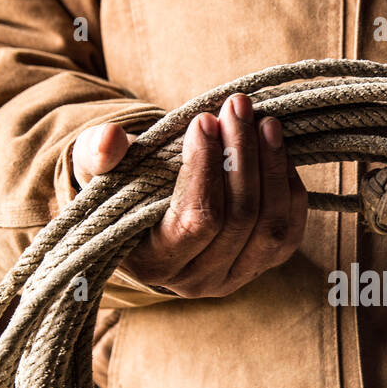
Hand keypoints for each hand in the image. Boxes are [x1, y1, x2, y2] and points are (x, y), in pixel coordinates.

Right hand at [72, 93, 307, 297]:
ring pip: (270, 226)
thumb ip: (97, 154)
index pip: (196, 220)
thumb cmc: (120, 187)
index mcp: (154, 264)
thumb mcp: (96, 169)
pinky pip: (290, 232)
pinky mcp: (262, 264)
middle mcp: (198, 281)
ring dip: (271, 167)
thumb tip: (110, 140)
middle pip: (239, 218)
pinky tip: (278, 150)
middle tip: (238, 106)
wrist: (147, 214)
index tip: (204, 120)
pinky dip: (289, 188)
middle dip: (242, 155)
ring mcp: (235, 277)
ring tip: (264, 121)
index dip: (206, 168)